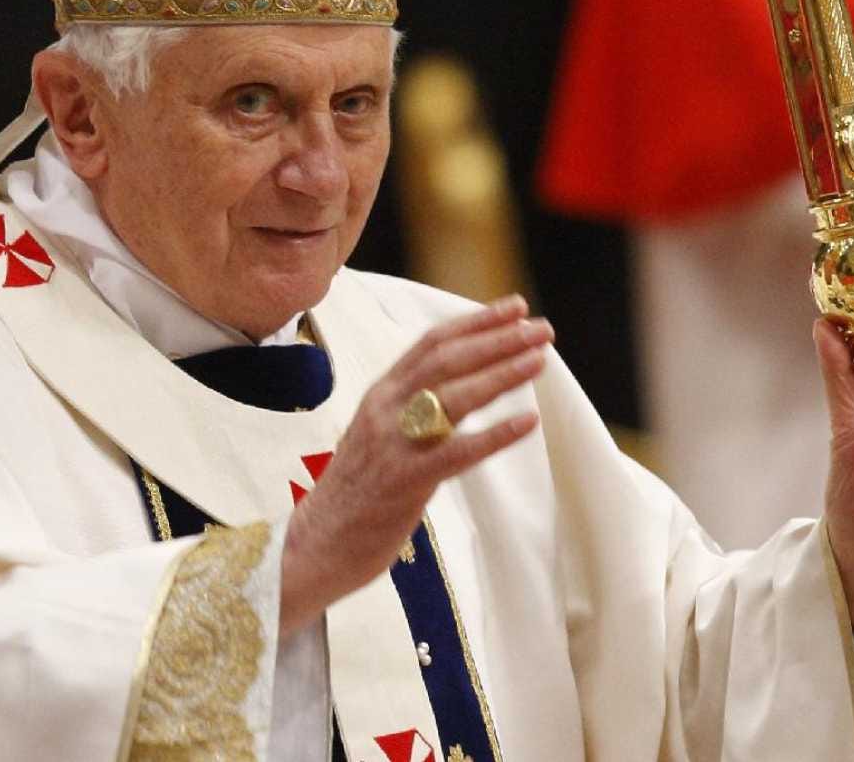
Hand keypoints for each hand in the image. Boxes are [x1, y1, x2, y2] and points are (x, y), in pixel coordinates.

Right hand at [280, 296, 546, 635]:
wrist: (312, 545)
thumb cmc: (353, 494)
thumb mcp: (377, 436)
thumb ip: (410, 409)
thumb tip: (461, 387)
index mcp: (379, 395)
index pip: (431, 343)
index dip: (475, 322)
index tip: (515, 308)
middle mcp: (384, 410)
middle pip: (447, 360)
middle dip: (498, 339)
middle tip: (541, 329)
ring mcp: (393, 445)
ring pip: (454, 397)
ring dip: (502, 374)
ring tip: (539, 360)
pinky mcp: (404, 482)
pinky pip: (457, 452)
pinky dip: (496, 434)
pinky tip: (528, 422)